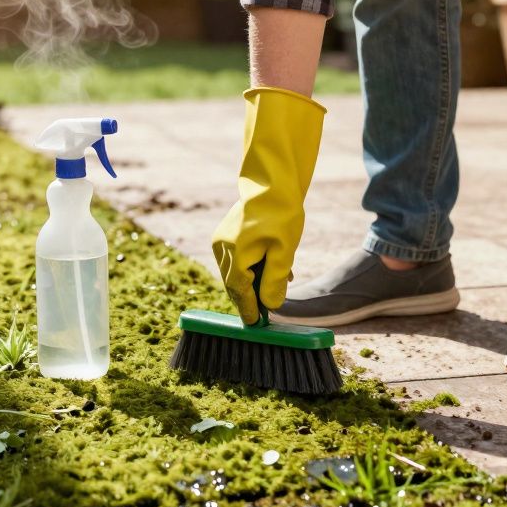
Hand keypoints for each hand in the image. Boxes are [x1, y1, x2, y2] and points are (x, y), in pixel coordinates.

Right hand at [211, 87, 325, 323]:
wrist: (272, 182)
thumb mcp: (284, 250)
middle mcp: (222, 248)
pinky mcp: (225, 234)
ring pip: (236, 272)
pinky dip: (252, 267)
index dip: (248, 309)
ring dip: (254, 282)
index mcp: (236, 254)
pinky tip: (271, 267)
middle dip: (251, 298)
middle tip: (266, 313)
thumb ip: (275, 280)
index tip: (255, 325)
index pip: (239, 291)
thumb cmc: (281, 214)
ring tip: (277, 284)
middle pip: (235, 283)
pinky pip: (237, 259)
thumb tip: (271, 305)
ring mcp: (221, 240)